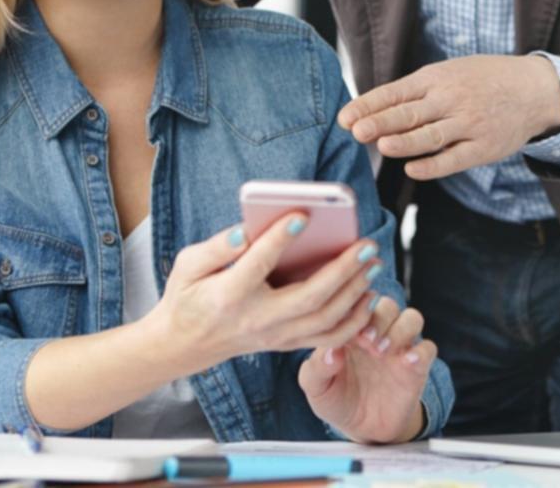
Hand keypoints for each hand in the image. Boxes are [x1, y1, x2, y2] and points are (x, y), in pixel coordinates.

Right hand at [145, 215, 382, 375]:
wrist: (184, 344)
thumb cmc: (188, 295)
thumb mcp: (187, 265)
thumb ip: (216, 247)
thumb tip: (246, 230)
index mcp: (229, 296)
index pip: (257, 265)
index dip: (278, 239)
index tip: (302, 214)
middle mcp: (257, 320)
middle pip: (308, 297)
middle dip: (342, 270)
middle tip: (366, 244)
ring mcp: (276, 336)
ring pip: (325, 320)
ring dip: (355, 292)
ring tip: (374, 263)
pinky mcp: (287, 344)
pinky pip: (328, 338)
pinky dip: (354, 320)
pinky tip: (369, 295)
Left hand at [299, 296, 436, 442]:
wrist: (362, 429)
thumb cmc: (336, 399)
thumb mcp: (317, 388)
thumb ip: (317, 368)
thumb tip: (330, 351)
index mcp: (352, 330)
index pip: (358, 303)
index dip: (354, 311)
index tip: (346, 330)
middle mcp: (378, 333)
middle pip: (387, 305)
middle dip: (378, 318)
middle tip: (366, 341)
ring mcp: (399, 348)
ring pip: (412, 318)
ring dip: (400, 329)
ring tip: (382, 351)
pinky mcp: (417, 367)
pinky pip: (428, 348)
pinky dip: (420, 352)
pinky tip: (406, 363)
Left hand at [336, 55, 559, 179]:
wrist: (534, 88)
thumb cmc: (483, 80)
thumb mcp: (450, 72)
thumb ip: (417, 91)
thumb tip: (375, 111)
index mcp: (436, 78)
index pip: (395, 92)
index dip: (368, 105)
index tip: (345, 118)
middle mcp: (451, 99)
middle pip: (409, 113)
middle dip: (381, 122)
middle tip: (356, 131)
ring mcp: (469, 123)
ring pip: (430, 136)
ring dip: (404, 142)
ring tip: (382, 146)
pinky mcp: (484, 147)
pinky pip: (455, 158)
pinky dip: (433, 165)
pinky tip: (413, 168)